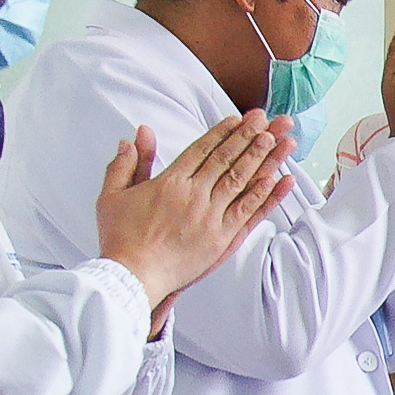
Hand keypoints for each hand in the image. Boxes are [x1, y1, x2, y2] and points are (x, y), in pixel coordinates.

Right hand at [96, 112, 293, 331]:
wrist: (133, 276)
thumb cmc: (120, 238)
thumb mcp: (113, 194)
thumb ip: (127, 162)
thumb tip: (137, 133)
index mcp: (169, 182)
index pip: (202, 150)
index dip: (224, 132)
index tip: (240, 118)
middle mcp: (194, 196)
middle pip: (227, 160)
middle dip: (249, 136)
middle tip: (268, 119)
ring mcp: (211, 218)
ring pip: (242, 181)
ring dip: (264, 159)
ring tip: (280, 140)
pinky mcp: (222, 240)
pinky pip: (249, 213)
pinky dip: (267, 196)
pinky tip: (281, 180)